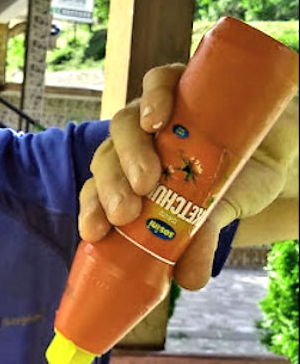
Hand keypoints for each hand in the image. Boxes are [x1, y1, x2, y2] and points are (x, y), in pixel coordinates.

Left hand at [79, 65, 298, 288]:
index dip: (90, 211)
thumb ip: (199, 244)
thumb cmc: (233, 185)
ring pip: (125, 124)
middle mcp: (134, 144)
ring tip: (147, 179)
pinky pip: (158, 81)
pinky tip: (157, 116)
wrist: (273, 148)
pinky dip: (154, 95)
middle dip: (110, 187)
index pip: (96, 194)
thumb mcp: (216, 217)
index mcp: (129, 180)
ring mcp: (155, 112)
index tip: (96, 232)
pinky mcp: (180, 81)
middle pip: (106, 159)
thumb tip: (191, 281)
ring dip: (130, 150)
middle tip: (127, 212)